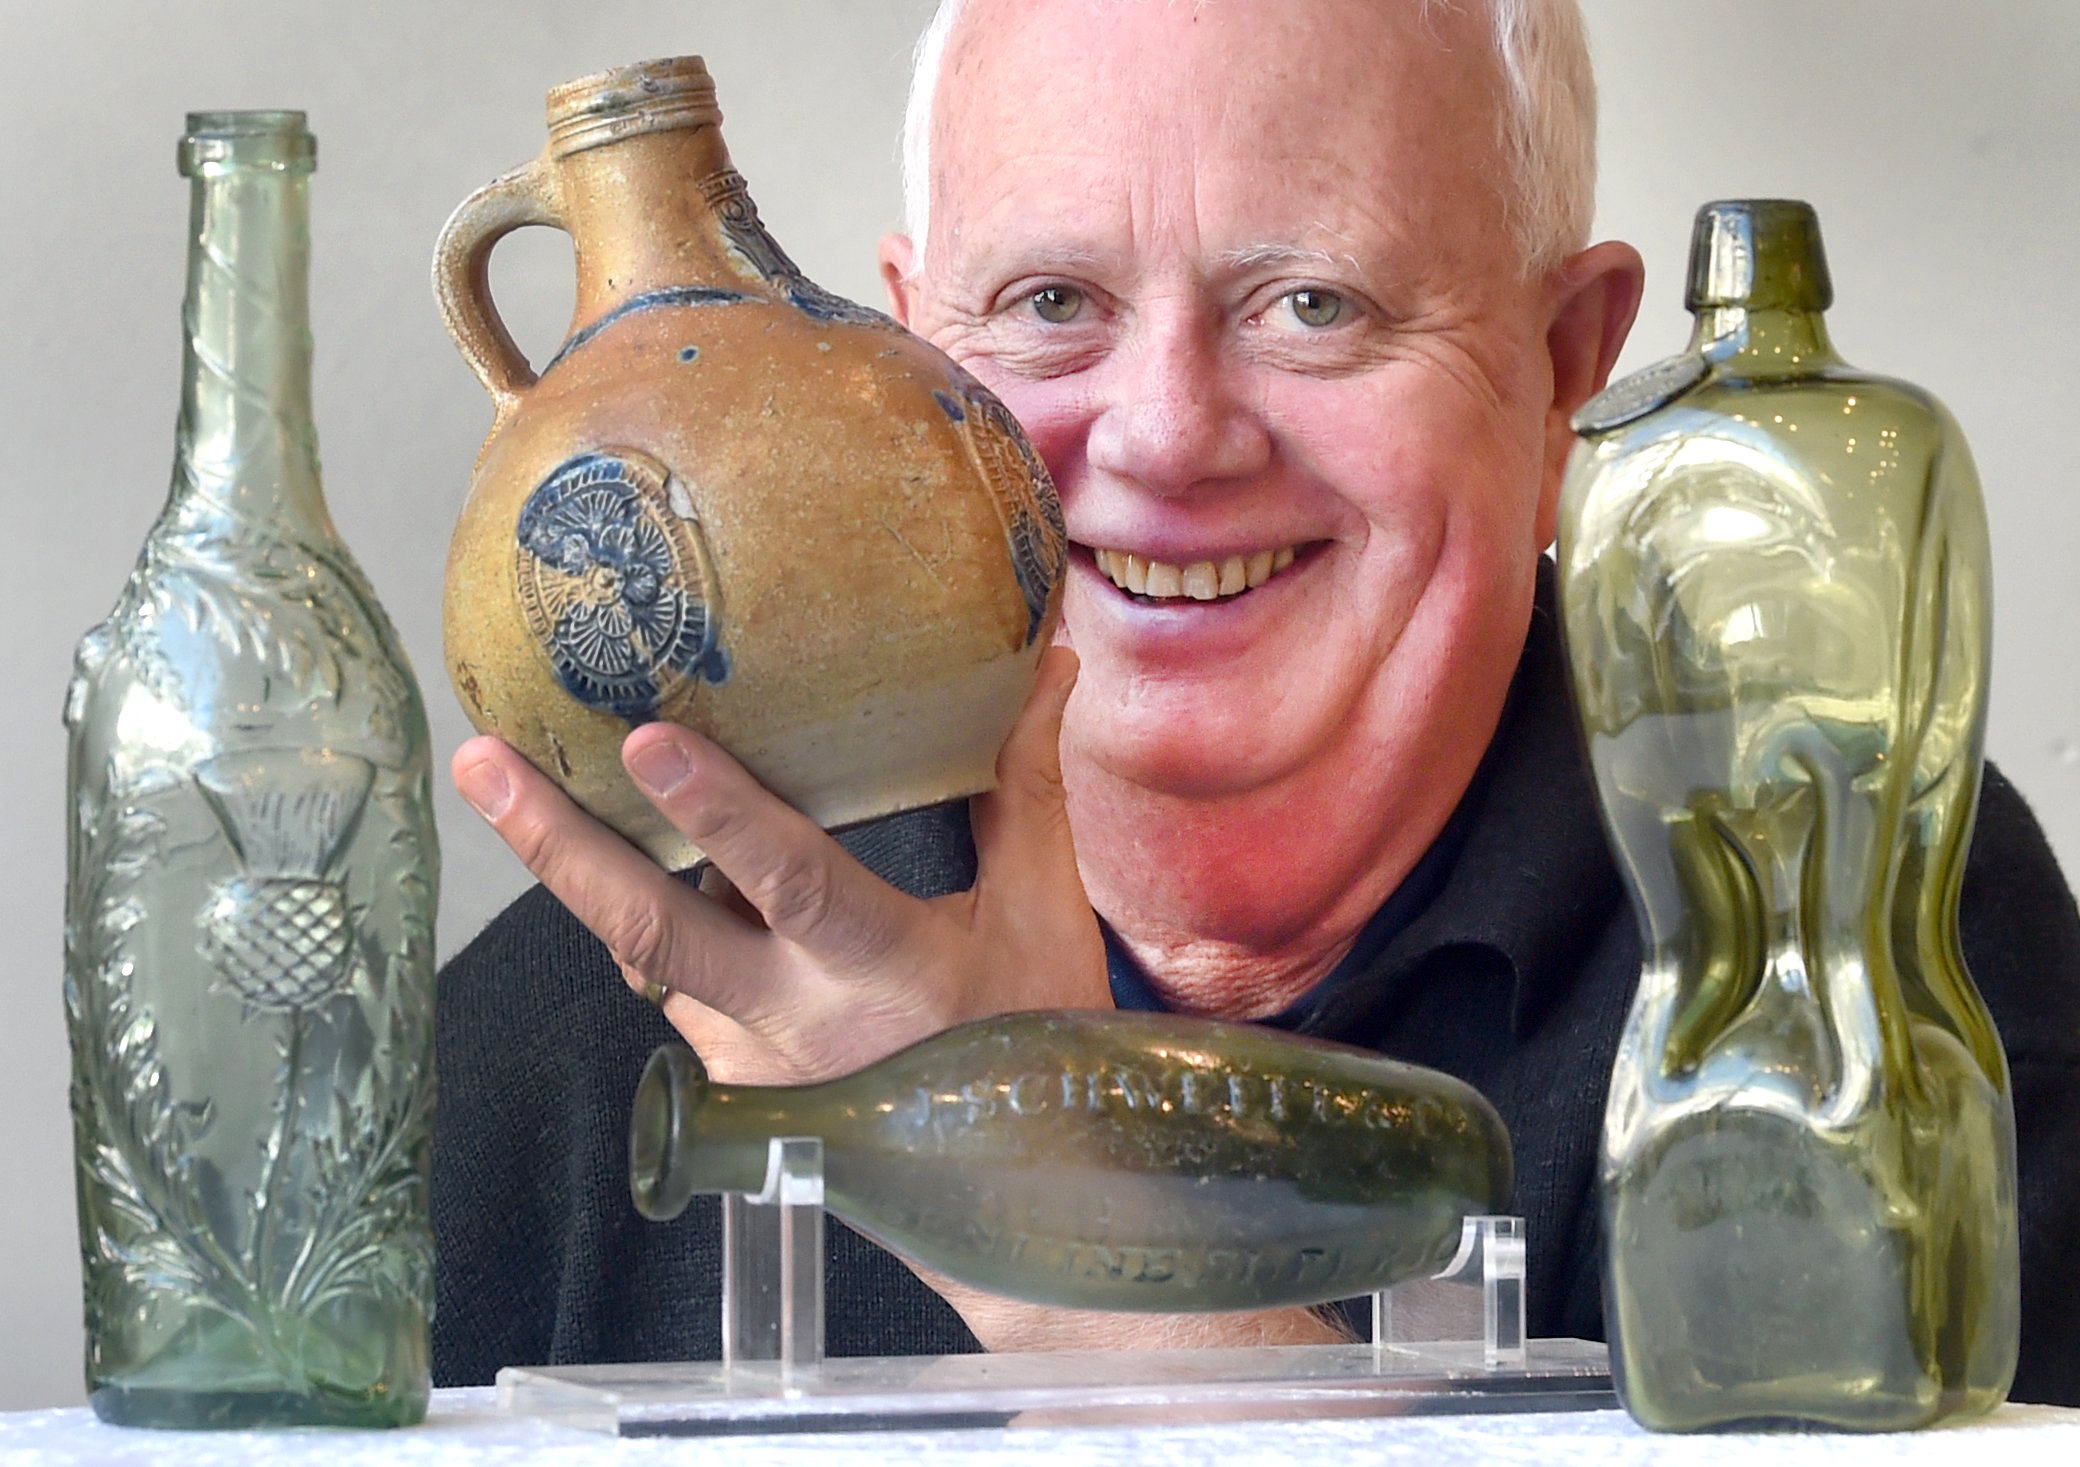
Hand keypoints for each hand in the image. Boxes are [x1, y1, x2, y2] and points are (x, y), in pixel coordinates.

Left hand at [452, 647, 1109, 1085]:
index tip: (644, 743)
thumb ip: (1024, 786)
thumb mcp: (1039, 913)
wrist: (1000, 1187)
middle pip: (654, 927)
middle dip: (558, 845)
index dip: (719, 813)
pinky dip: (650, 910)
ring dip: (581, 869)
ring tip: (511, 780)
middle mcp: (793, 1016)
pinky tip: (622, 846)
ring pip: (646, 947)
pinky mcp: (726, 1072)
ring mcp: (745, 1053)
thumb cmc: (1028, 1038)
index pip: (791, 881)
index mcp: (882, 969)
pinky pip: (672, 976)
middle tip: (483, 764)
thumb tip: (1045, 662)